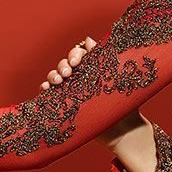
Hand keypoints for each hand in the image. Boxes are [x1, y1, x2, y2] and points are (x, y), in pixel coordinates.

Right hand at [40, 35, 143, 149]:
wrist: (123, 131)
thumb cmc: (125, 104)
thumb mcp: (118, 78)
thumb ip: (103, 57)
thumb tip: (88, 39)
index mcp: (95, 68)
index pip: (80, 54)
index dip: (75, 54)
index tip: (76, 62)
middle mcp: (82, 77)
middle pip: (65, 64)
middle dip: (63, 65)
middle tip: (68, 73)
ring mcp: (72, 90)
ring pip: (55, 76)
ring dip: (53, 75)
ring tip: (59, 81)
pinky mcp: (64, 104)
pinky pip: (50, 93)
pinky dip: (45, 88)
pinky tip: (46, 89)